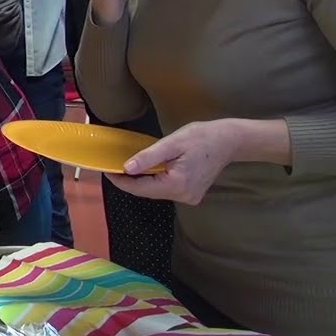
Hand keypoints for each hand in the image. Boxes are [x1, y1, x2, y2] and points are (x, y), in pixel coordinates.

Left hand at [105, 119, 238, 204]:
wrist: (229, 141)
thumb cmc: (201, 137)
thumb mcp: (172, 143)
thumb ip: (148, 157)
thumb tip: (126, 168)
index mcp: (177, 185)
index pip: (140, 188)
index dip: (121, 181)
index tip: (106, 171)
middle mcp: (183, 196)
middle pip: (148, 192)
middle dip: (130, 181)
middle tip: (113, 166)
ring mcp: (189, 197)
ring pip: (157, 191)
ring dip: (143, 180)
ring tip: (128, 167)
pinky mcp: (191, 194)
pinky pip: (166, 189)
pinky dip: (156, 180)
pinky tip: (149, 169)